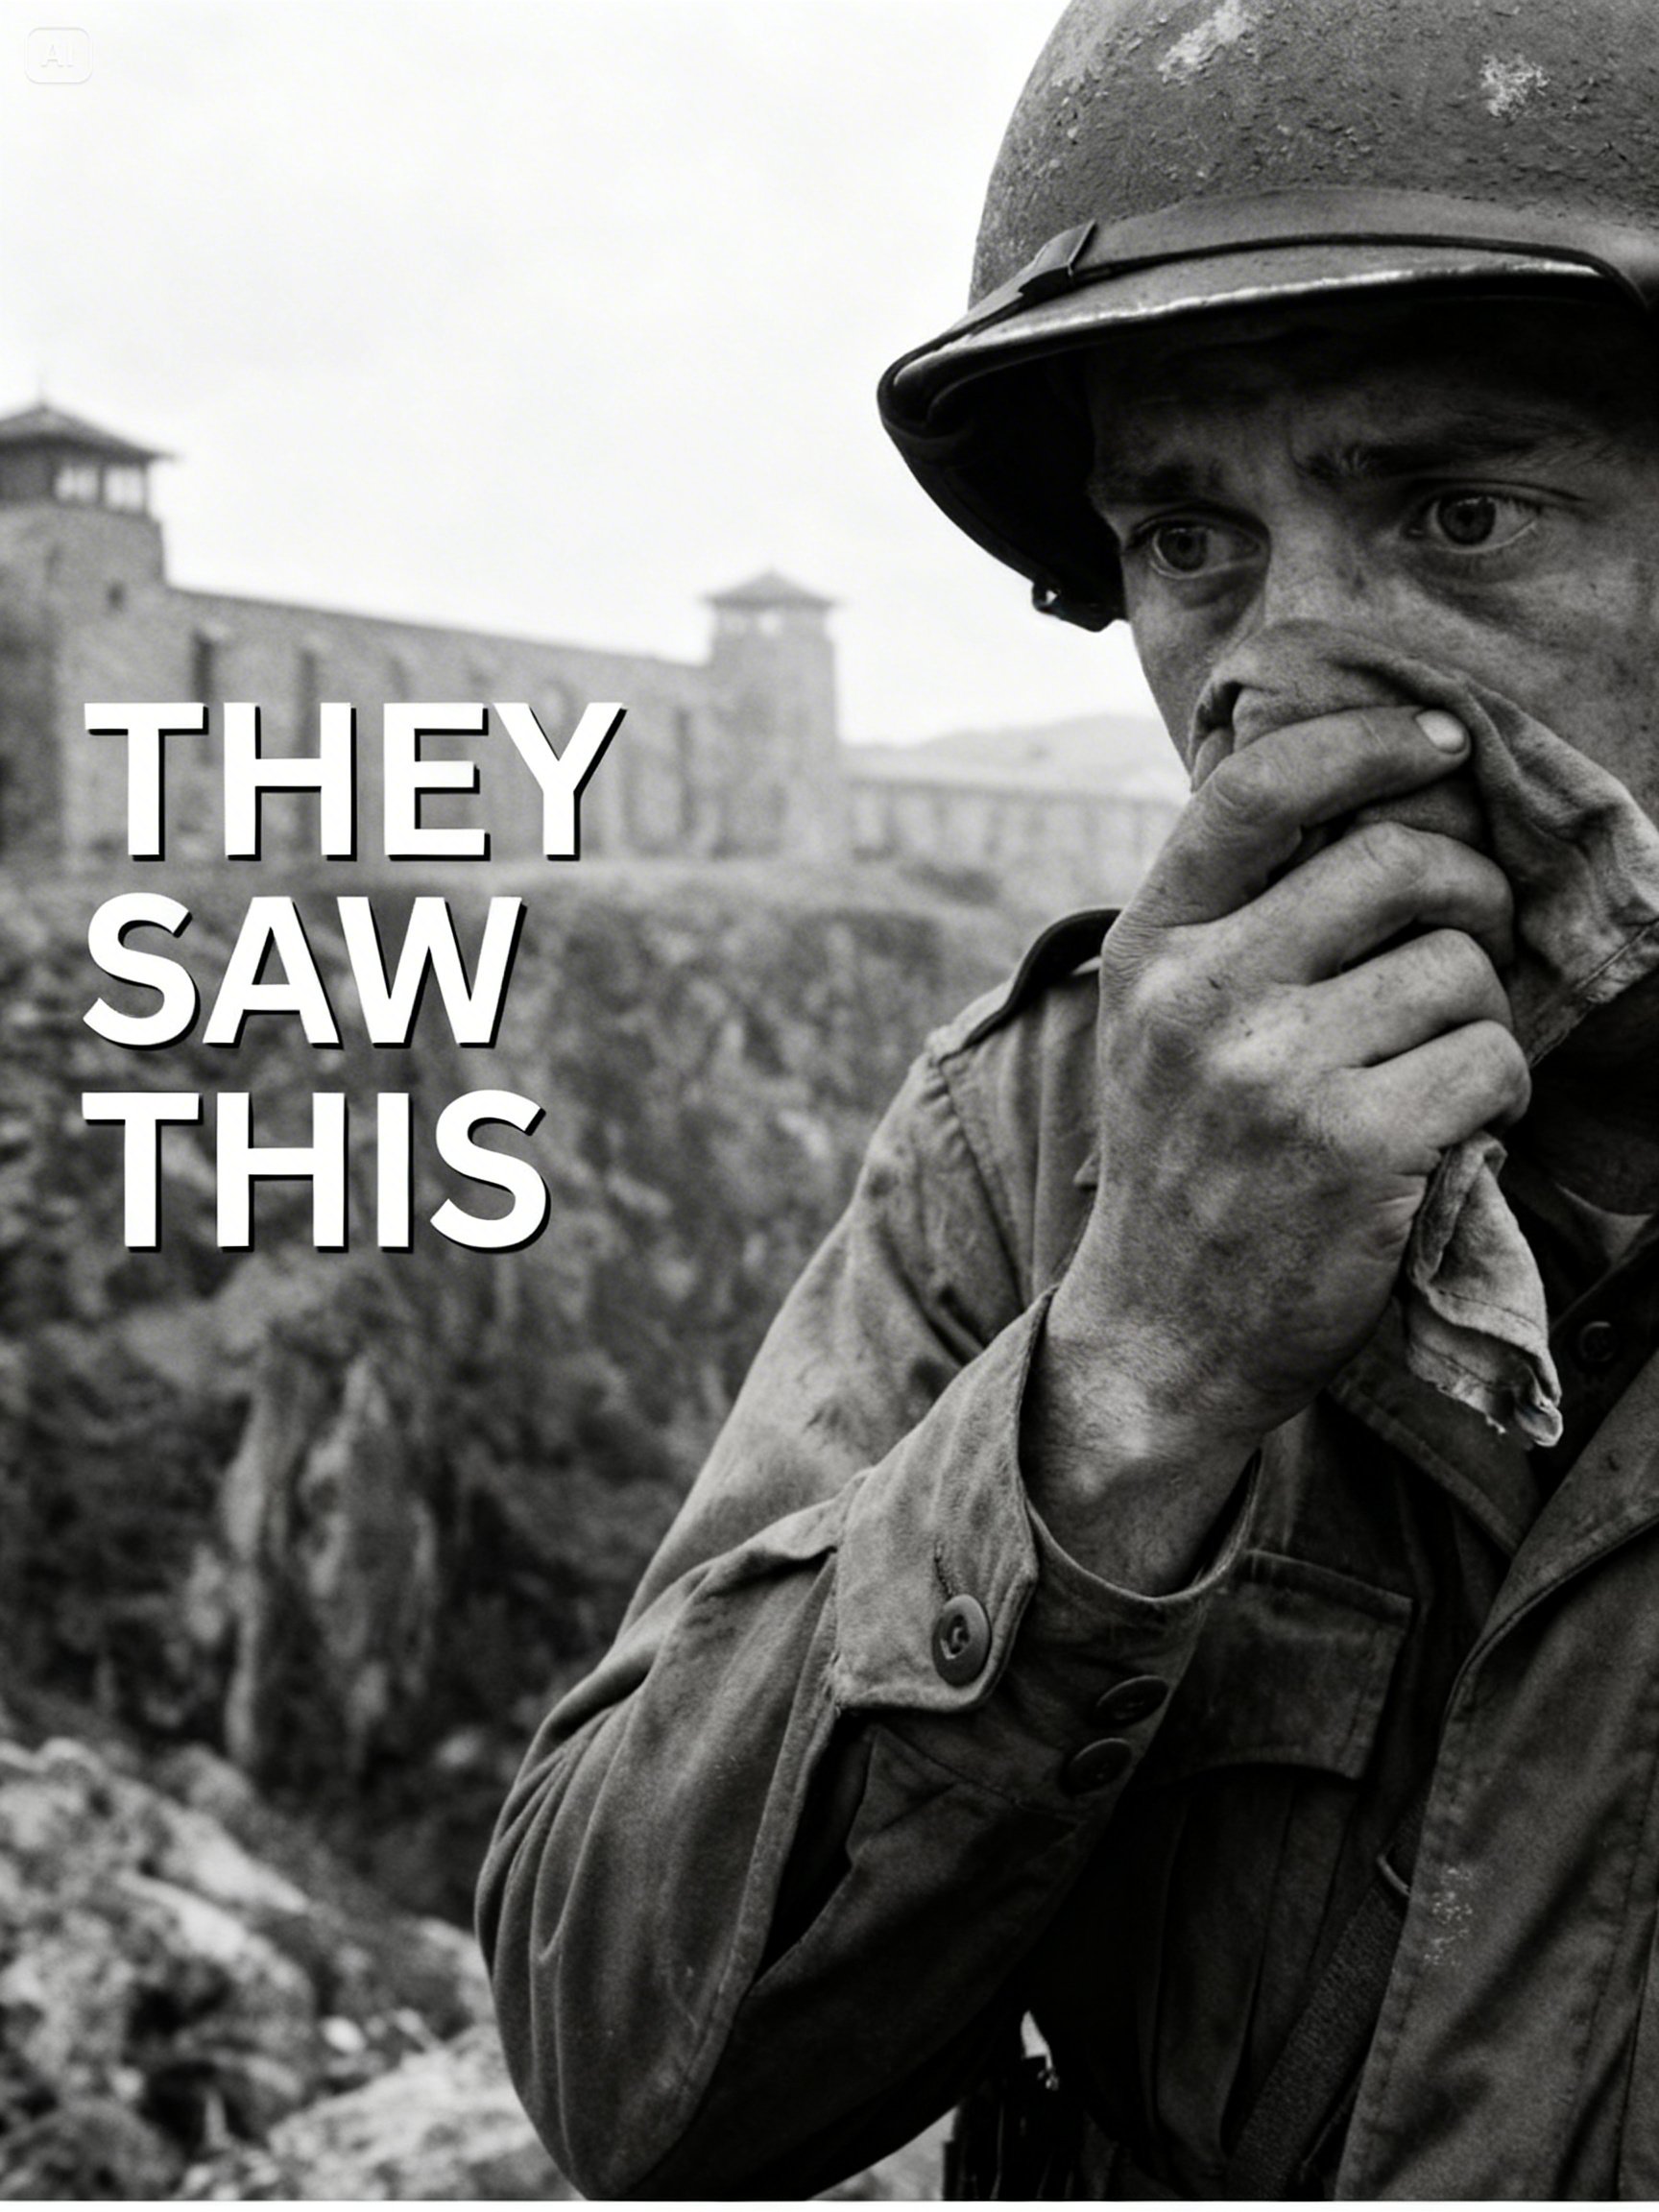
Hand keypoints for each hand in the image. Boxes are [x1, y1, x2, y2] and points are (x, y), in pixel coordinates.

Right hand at [1025, 705, 1528, 1586]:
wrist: (1162, 1334)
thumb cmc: (1185, 1162)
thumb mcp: (1161, 1023)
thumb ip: (1237, 918)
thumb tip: (1386, 802)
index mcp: (1153, 946)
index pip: (1259, 788)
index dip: (1369, 742)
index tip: (1444, 742)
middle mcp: (1200, 995)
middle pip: (1398, 864)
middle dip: (1471, 894)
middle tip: (1472, 941)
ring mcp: (1272, 1071)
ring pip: (1461, 969)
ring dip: (1483, 1015)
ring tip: (1437, 1068)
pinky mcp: (1352, 1147)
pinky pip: (1491, 1061)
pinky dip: (1499, 1093)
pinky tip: (1453, 1129)